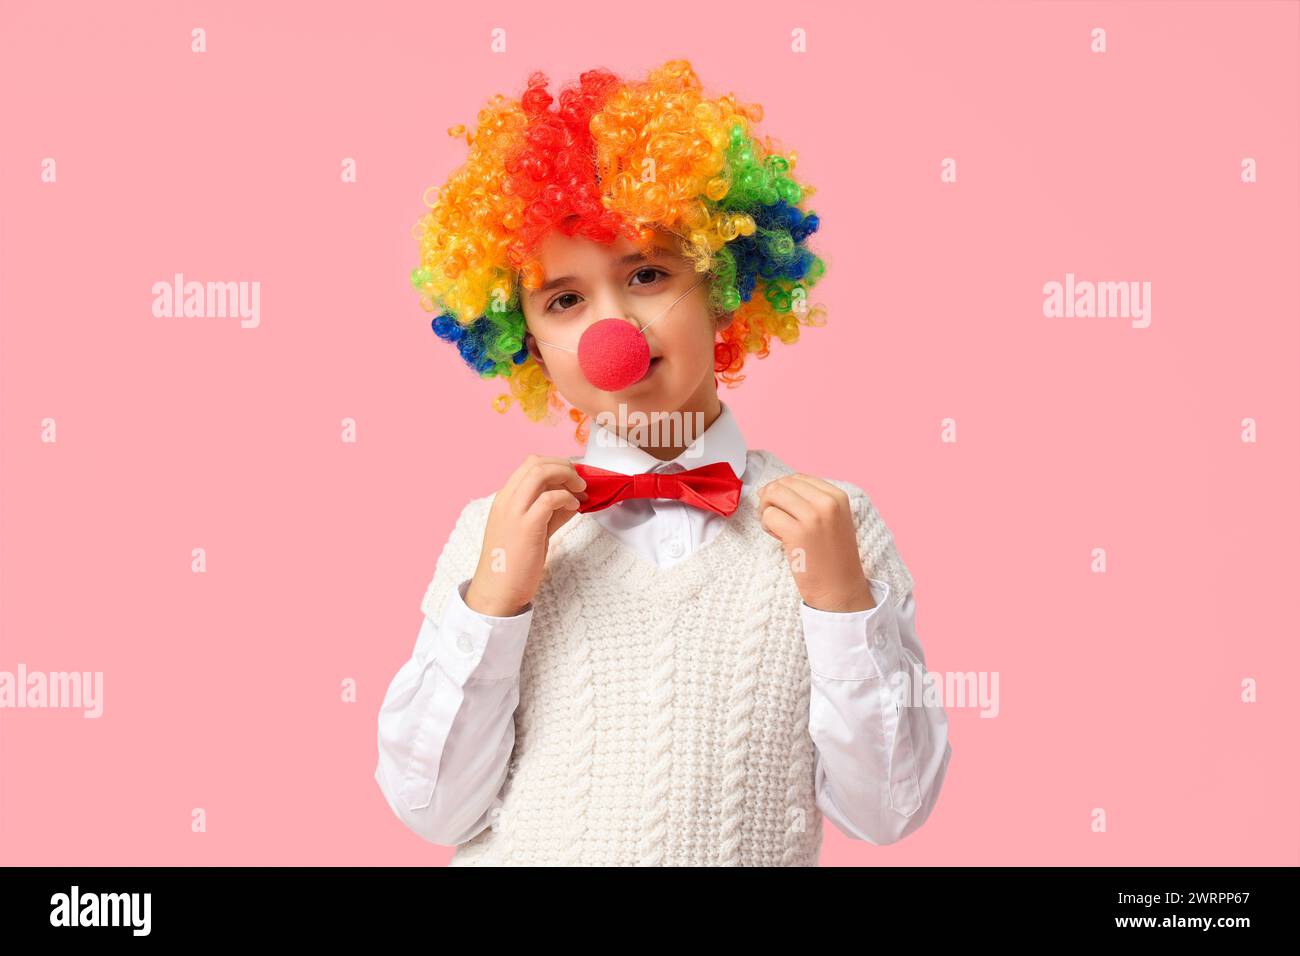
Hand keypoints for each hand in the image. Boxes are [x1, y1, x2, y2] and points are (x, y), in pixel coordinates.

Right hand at [464, 454, 588, 616]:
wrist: (497, 592)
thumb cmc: (512, 565)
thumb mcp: (531, 531)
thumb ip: (549, 513)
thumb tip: (572, 500)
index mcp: (505, 499)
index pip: (529, 464)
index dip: (555, 464)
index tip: (571, 476)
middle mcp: (507, 500)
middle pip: (536, 462)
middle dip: (563, 465)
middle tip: (580, 480)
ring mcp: (514, 512)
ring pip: (540, 472)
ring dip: (567, 476)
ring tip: (580, 490)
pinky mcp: (526, 526)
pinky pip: (550, 498)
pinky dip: (566, 498)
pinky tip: (574, 507)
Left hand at [757, 474, 875, 612]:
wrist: (840, 590)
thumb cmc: (832, 558)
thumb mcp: (832, 520)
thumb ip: (809, 501)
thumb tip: (771, 488)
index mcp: (837, 496)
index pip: (797, 478)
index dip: (783, 492)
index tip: (785, 510)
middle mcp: (827, 502)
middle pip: (782, 484)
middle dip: (771, 500)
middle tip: (775, 520)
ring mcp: (813, 516)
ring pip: (772, 495)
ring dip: (766, 511)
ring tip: (777, 529)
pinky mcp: (798, 533)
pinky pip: (768, 515)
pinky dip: (766, 526)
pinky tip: (778, 539)